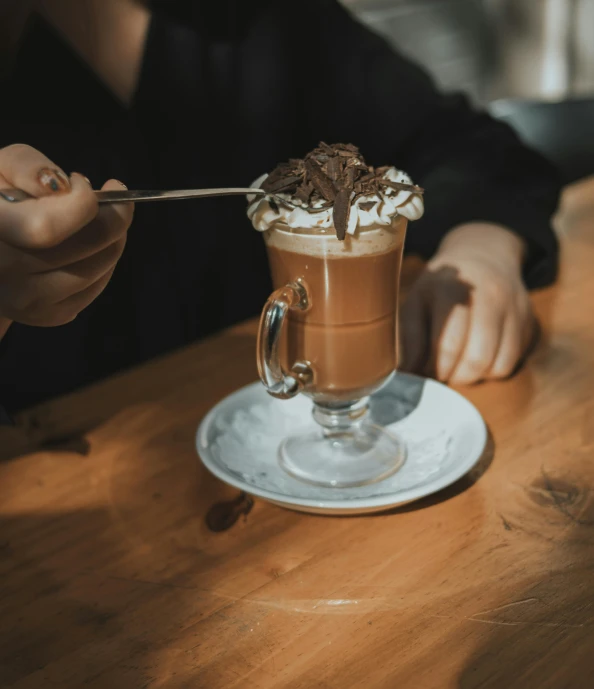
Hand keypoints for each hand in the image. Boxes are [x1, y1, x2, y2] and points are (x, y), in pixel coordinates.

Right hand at [0, 144, 133, 337]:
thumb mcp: (0, 168)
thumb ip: (27, 165)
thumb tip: (64, 187)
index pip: (47, 228)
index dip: (81, 202)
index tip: (84, 183)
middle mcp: (5, 273)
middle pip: (86, 247)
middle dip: (114, 217)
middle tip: (117, 200)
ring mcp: (28, 301)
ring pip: (99, 267)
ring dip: (114, 238)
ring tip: (100, 219)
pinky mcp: (50, 316)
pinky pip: (97, 285)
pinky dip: (105, 260)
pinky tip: (90, 245)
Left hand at [400, 223, 535, 384]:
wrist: (483, 255)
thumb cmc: (440, 286)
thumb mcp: (416, 301)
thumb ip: (410, 338)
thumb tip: (406, 374)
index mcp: (454, 290)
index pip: (448, 345)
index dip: (435, 369)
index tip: (425, 373)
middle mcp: (490, 297)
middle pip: (477, 359)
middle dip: (456, 377)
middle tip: (443, 375)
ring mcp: (514, 309)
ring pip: (499, 365)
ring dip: (476, 376)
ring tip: (459, 367)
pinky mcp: (528, 321)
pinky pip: (513, 362)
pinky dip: (493, 370)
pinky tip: (478, 358)